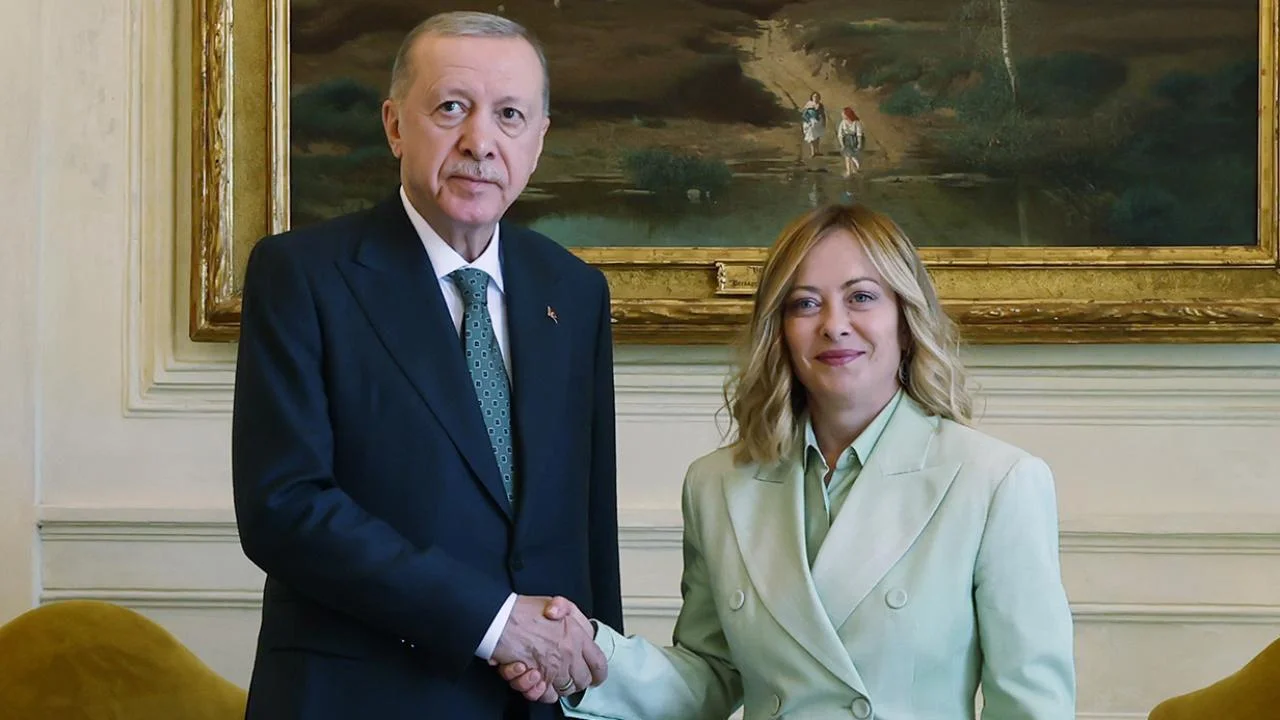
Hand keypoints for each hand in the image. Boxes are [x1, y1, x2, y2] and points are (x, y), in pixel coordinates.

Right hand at [490, 595, 605, 702]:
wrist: (499, 618)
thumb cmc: (523, 610)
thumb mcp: (554, 603)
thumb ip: (569, 613)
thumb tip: (574, 625)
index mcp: (578, 635)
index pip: (599, 663)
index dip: (598, 673)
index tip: (594, 677)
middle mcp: (569, 653)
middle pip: (582, 680)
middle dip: (574, 681)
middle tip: (563, 674)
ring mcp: (554, 667)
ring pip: (564, 689)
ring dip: (554, 685)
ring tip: (541, 673)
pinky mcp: (537, 677)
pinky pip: (545, 695)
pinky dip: (539, 691)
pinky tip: (531, 677)